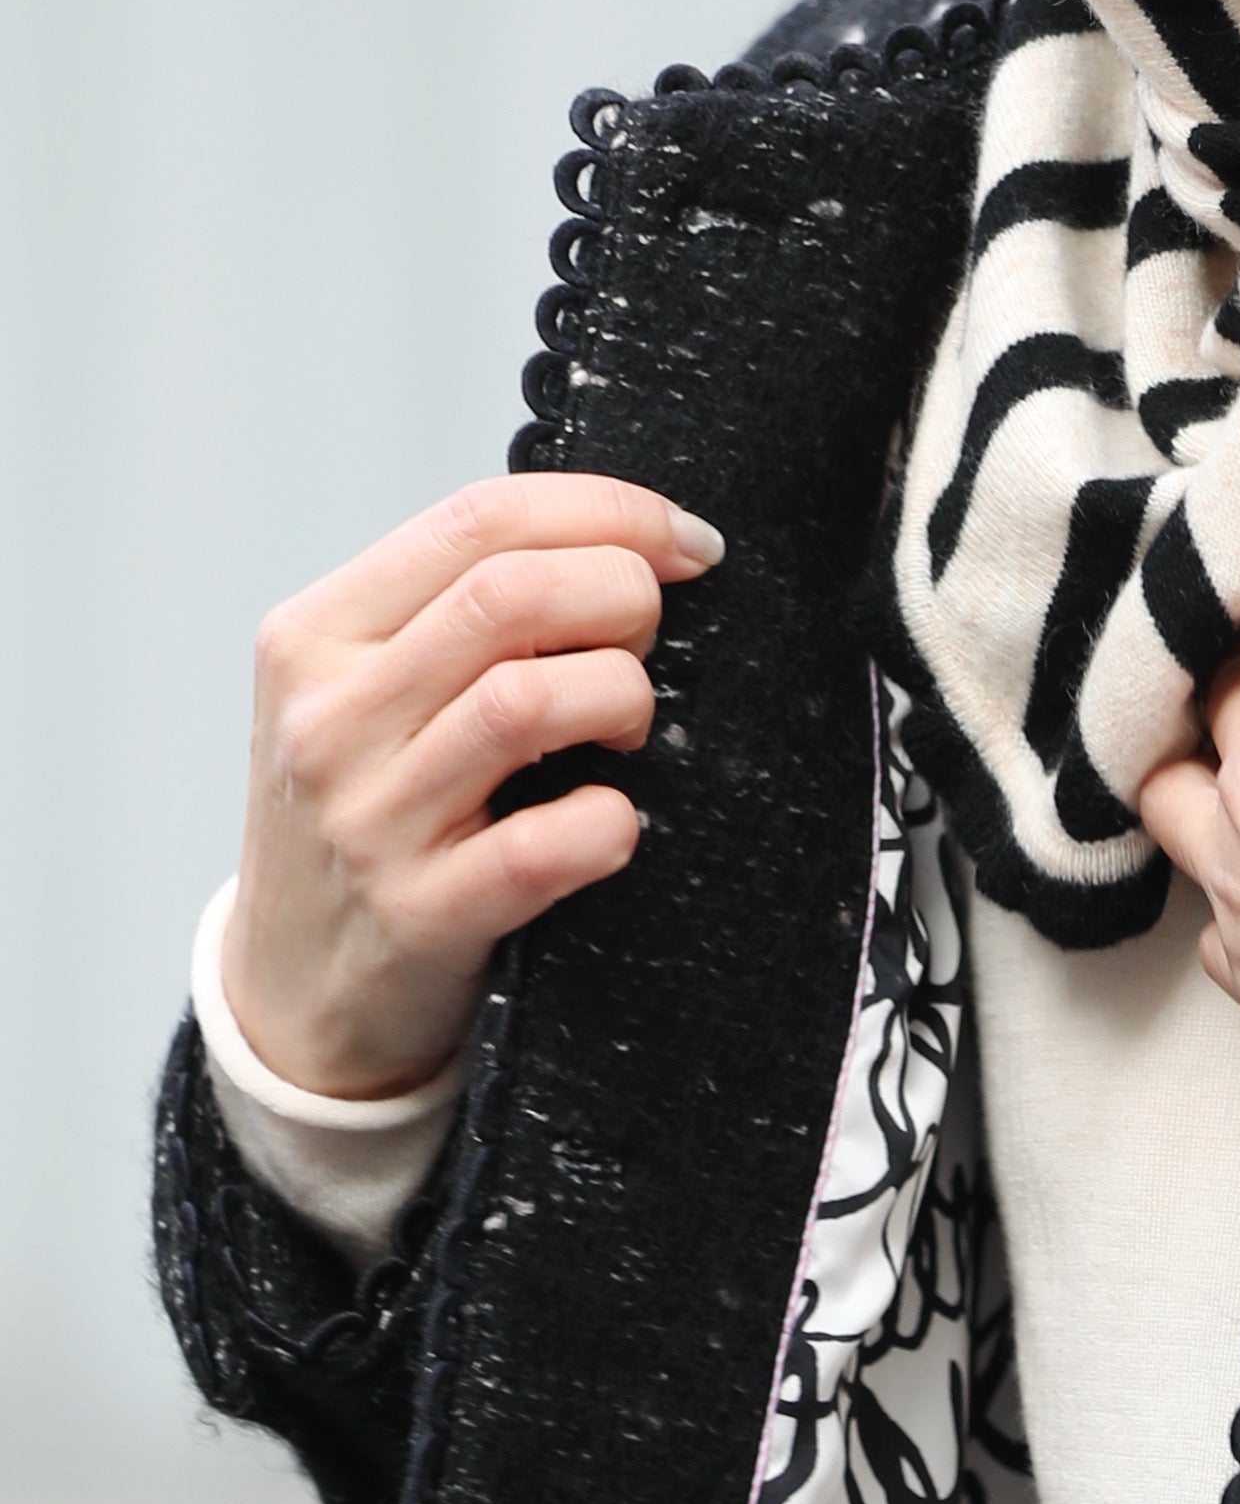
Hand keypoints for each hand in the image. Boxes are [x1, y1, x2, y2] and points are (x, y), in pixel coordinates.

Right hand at [223, 475, 724, 1098]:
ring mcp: (369, 819)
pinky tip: (611, 822)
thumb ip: (452, 619)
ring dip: (622, 699)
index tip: (684, 541)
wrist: (292, 990)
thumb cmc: (365, 820)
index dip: (608, 513)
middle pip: (509, 595)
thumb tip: (619, 546)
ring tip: (625, 730)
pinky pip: (546, 845)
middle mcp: (328, 716)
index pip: (477, 521)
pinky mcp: (420, 915)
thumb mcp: (364, 696)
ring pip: (528, 701)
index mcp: (315, 634)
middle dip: (624, 598)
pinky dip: (611, 822)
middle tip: (650, 645)